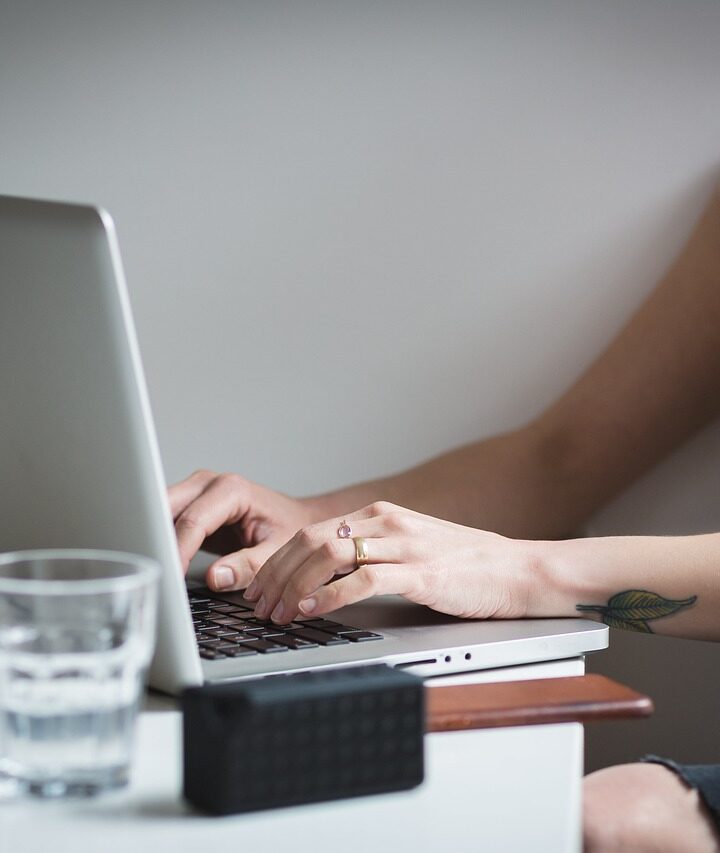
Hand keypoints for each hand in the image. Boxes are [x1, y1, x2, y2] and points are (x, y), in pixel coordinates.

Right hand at [168, 469, 323, 591]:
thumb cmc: (289, 530)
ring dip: (154, 538)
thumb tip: (216, 577)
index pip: (193, 521)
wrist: (295, 519)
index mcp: (231, 489)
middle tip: (154, 574)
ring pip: (159, 512)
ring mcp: (196, 491)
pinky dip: (159, 539)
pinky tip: (160, 560)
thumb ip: (249, 566)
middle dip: (157, 541)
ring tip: (153, 568)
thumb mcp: (277, 551)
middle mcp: (209, 483)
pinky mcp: (189, 504)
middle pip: (166, 509)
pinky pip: (165, 519)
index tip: (171, 577)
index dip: (179, 551)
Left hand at [244, 501, 533, 623]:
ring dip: (294, 585)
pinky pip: (364, 580)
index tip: (260, 587)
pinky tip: (311, 611)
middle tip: (258, 604)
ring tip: (277, 612)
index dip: (279, 561)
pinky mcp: (423, 573)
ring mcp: (405, 545)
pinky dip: (329, 596)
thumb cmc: (464, 566)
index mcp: (380, 516)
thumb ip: (370, 556)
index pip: (313, 533)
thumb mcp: (409, 550)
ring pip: (330, 555)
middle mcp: (388, 523)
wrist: (518, 571)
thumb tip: (324, 580)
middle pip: (312, 541)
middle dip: (276, 574)